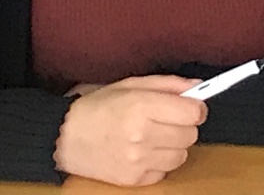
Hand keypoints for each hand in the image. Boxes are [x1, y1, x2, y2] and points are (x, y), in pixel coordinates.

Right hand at [54, 74, 206, 185]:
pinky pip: (166, 171)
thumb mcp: (131, 85)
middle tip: (165, 119)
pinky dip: (159, 161)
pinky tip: (143, 150)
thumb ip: (167, 85)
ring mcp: (138, 161)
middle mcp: (142, 135)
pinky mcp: (135, 180)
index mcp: (141, 106)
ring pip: (182, 155)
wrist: (66, 136)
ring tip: (153, 135)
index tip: (190, 106)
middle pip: (191, 134)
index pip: (193, 113)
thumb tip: (197, 88)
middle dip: (183, 125)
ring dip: (173, 145)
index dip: (195, 107)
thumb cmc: (97, 106)